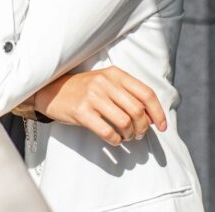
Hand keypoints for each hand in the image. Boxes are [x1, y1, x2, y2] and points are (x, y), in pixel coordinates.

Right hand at [34, 66, 167, 146]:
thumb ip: (127, 93)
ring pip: (124, 122)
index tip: (162, 126)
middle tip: (140, 134)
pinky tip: (114, 140)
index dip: (158, 112)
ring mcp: (92, 97)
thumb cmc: (84, 89)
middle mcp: (105, 83)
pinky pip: (107, 132)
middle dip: (143, 127)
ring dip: (130, 135)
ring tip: (127, 137)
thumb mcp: (106, 82)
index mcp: (115, 74)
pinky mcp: (82, 112)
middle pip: (137, 110)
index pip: (146, 93)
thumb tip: (151, 116)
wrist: (52, 90)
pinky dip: (116, 140)